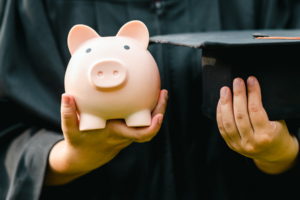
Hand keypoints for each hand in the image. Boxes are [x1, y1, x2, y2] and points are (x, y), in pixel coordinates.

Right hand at [44, 89, 167, 185]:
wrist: (84, 157)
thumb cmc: (78, 142)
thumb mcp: (70, 130)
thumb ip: (67, 114)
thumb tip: (66, 96)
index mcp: (116, 134)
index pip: (140, 135)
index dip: (153, 128)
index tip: (159, 117)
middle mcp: (125, 135)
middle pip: (150, 128)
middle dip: (160, 111)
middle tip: (163, 92)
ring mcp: (128, 133)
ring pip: (148, 123)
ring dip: (156, 109)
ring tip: (160, 91)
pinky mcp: (127, 130)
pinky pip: (142, 121)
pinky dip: (148, 110)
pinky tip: (147, 95)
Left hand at [217, 76, 298, 173]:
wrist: (275, 155)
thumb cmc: (278, 134)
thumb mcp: (278, 122)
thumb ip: (265, 109)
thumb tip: (251, 87)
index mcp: (266, 135)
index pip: (256, 110)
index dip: (252, 93)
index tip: (251, 80)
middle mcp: (251, 142)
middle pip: (240, 115)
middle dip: (237, 95)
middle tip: (237, 81)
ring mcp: (239, 145)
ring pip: (228, 122)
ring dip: (225, 103)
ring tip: (225, 89)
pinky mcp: (231, 145)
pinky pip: (222, 128)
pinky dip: (220, 114)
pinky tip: (221, 102)